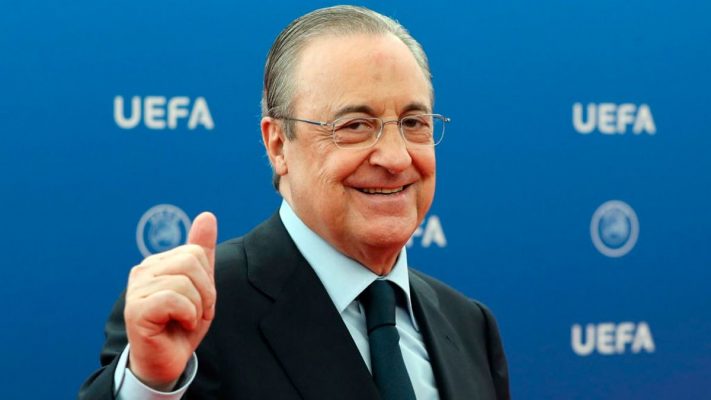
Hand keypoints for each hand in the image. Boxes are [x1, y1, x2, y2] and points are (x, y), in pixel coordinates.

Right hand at [124, 212, 217, 389]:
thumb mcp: (200, 286)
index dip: (206, 280)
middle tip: (194, 313)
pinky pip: (174, 299)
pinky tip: (175, 326)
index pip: (195, 252)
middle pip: (190, 262)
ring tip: (184, 320)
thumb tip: (207, 215)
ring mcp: (136, 289)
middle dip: (204, 292)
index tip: (198, 301)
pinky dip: (186, 315)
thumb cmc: (182, 325)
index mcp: (158, 262)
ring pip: (184, 282)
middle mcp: (143, 270)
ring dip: (195, 307)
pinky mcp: (135, 309)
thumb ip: (202, 251)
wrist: (168, 362)